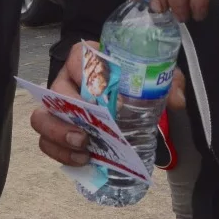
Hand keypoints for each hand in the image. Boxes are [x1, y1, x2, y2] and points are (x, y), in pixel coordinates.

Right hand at [31, 41, 186, 166]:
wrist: (124, 95)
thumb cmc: (134, 79)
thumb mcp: (153, 75)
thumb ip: (168, 81)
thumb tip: (176, 100)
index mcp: (88, 59)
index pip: (78, 57)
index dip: (87, 74)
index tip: (108, 95)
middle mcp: (68, 80)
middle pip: (54, 91)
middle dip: (68, 114)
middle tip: (88, 133)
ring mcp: (60, 107)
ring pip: (42, 118)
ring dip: (58, 135)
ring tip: (84, 150)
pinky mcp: (60, 130)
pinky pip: (48, 142)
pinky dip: (61, 154)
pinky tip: (83, 161)